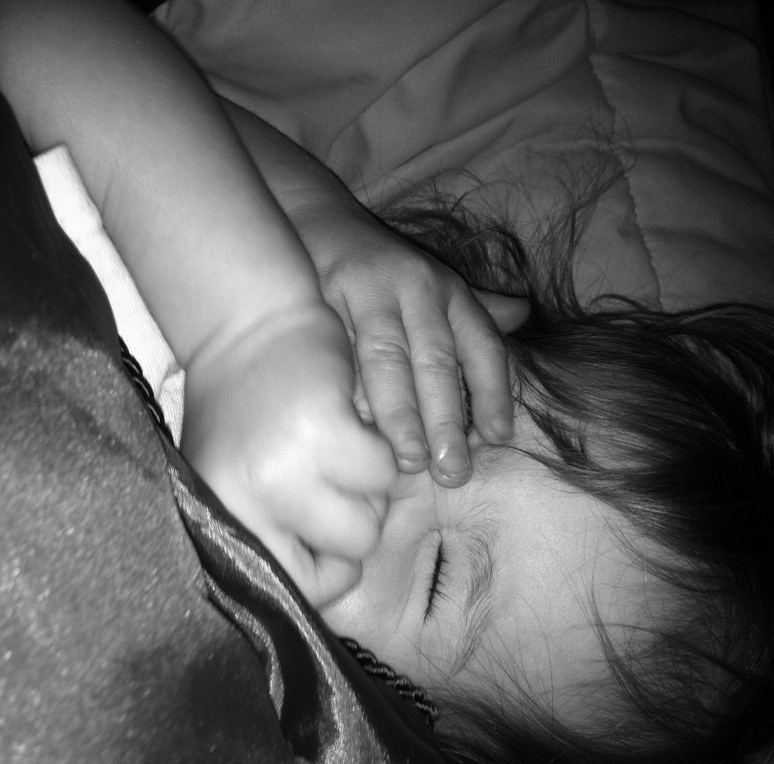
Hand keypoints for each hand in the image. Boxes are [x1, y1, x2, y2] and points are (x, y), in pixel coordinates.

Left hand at [180, 305, 395, 606]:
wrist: (247, 322)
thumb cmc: (247, 409)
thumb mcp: (236, 481)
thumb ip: (270, 537)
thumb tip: (323, 594)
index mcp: (222, 518)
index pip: (294, 591)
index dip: (327, 571)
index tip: (329, 537)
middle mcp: (247, 502)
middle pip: (346, 562)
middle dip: (354, 520)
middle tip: (329, 473)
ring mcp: (285, 469)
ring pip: (371, 520)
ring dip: (367, 485)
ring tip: (334, 443)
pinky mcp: (324, 430)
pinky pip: (386, 470)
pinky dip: (380, 445)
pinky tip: (347, 416)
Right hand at [299, 206, 528, 485]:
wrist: (313, 217)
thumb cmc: (382, 266)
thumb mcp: (435, 282)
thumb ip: (477, 308)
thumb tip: (524, 315)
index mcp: (446, 289)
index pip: (480, 343)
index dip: (493, 392)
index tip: (496, 438)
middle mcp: (413, 287)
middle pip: (435, 358)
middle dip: (446, 417)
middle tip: (452, 470)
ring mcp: (364, 292)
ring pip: (386, 359)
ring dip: (399, 413)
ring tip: (406, 461)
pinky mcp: (319, 299)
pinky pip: (336, 355)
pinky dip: (346, 394)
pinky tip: (352, 430)